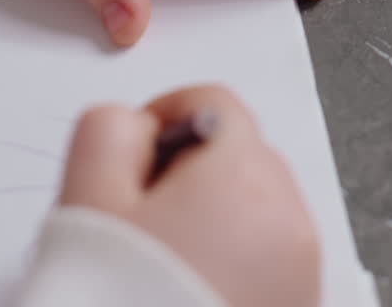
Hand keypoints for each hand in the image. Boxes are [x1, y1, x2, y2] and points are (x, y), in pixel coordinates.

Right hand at [60, 85, 320, 306]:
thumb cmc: (119, 303)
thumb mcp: (88, 199)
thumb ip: (108, 132)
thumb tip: (134, 125)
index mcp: (242, 175)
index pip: (213, 105)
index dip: (162, 119)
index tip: (132, 155)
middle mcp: (289, 216)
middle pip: (241, 156)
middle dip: (190, 173)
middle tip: (138, 220)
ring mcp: (303, 267)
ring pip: (259, 211)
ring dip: (216, 220)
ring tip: (162, 268)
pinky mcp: (303, 304)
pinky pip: (272, 261)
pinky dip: (238, 264)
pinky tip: (188, 295)